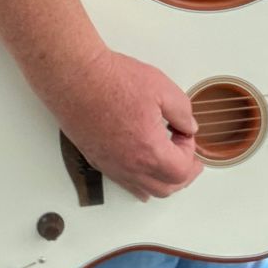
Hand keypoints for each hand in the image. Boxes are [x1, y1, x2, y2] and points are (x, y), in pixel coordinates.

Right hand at [44, 49, 202, 200]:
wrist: (76, 77)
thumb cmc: (112, 80)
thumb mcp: (162, 88)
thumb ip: (183, 112)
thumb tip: (189, 126)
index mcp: (150, 151)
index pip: (181, 170)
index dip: (190, 152)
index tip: (185, 133)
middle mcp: (129, 166)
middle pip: (166, 188)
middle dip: (182, 172)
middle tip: (186, 155)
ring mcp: (112, 166)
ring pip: (145, 191)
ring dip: (162, 180)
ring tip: (168, 162)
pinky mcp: (98, 160)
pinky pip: (124, 184)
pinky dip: (140, 182)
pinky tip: (143, 169)